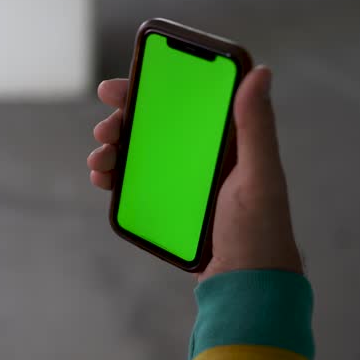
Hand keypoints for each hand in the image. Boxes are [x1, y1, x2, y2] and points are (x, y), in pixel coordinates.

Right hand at [88, 66, 301, 280]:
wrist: (246, 286)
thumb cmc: (260, 231)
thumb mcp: (259, 176)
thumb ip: (256, 126)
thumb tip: (260, 72)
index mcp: (226, 141)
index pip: (184, 101)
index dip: (148, 88)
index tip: (117, 88)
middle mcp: (203, 156)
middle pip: (154, 126)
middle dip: (122, 122)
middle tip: (104, 130)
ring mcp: (184, 183)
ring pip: (140, 154)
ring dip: (112, 149)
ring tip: (99, 160)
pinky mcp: (170, 207)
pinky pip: (136, 184)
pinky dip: (115, 177)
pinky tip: (104, 180)